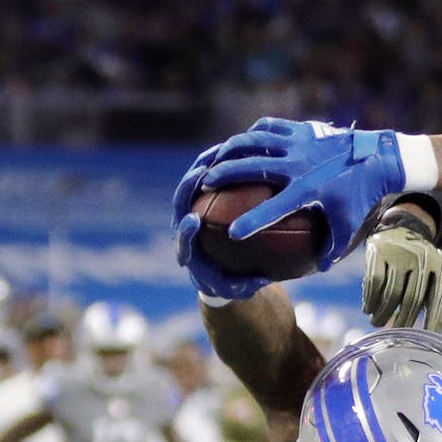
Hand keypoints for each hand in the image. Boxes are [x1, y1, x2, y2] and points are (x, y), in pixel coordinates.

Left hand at [172, 144, 272, 300]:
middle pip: (180, 204)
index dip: (185, 230)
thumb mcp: (240, 289)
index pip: (183, 239)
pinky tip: (233, 152)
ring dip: (201, 168)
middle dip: (187, 188)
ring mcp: (190, 211)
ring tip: (217, 152)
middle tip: (201, 175)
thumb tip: (261, 280)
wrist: (218, 273)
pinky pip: (205, 179)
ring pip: (190, 186)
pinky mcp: (199, 199)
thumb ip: (247, 285)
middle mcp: (185, 229)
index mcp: (190, 252)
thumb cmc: (230, 283)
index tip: (194, 221)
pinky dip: (215, 166)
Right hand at [200, 118, 419, 265]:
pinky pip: (267, 127)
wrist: (378, 157)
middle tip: (205, 182)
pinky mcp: (299, 129)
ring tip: (214, 158)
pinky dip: (252, 134)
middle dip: (223, 174)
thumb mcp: (349, 224)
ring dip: (230, 149)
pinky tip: (243, 141)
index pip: (272, 209)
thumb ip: (332, 248)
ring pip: (253, 140)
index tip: (232, 233)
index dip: (251, 222)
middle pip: (250, 166)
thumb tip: (318, 267)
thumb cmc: (362, 194)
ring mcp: (297, 142)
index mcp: (307, 189)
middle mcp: (297, 163)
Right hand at [362, 224, 441, 330]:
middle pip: (412, 299)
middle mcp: (422, 260)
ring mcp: (400, 255)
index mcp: (441, 267)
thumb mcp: (438, 275)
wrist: (401, 229)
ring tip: (378, 323)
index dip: (433, 322)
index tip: (425, 338)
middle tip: (396, 334)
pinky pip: (374, 282)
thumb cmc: (422, 263)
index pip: (438, 300)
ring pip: (391, 293)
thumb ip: (441, 298)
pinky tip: (369, 309)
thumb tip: (436, 331)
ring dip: (383, 314)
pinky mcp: (379, 252)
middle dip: (403, 321)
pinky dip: (370, 299)